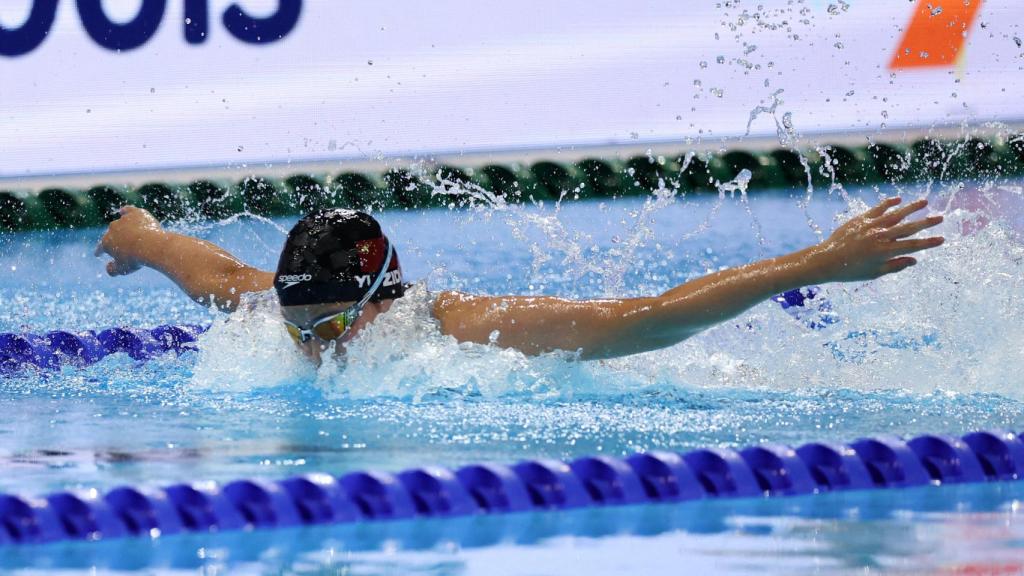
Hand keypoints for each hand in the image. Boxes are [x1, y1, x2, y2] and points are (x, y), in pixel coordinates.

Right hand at [94, 206, 162, 275]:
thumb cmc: (136, 259)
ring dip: (122, 227)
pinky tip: (124, 212)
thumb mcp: (123, 269)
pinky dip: (126, 211)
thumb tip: (108, 267)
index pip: (101, 248)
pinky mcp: (135, 214)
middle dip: (114, 240)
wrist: (151, 245)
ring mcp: (123, 220)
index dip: (99, 252)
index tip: (97, 254)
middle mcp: (112, 229)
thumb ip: (113, 270)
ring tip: (126, 231)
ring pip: (120, 223)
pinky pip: (129, 211)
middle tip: (121, 246)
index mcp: (106, 243)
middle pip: (112, 235)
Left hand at [812, 197, 943, 282]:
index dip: (928, 243)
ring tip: (925, 202)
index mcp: (885, 252)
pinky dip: (888, 203)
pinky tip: (898, 199)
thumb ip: (896, 266)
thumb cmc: (850, 271)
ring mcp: (870, 226)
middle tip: (940, 218)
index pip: (912, 245)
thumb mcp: (875, 273)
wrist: (826, 260)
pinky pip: (877, 209)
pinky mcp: (860, 219)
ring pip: (895, 214)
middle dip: (926, 223)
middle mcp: (880, 236)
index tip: (942, 239)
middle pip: (908, 227)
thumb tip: (915, 259)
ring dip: (911, 208)